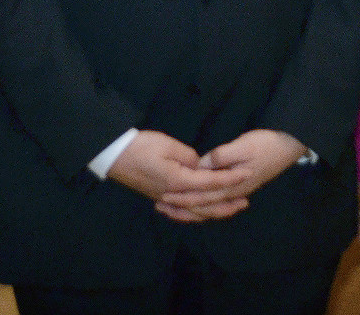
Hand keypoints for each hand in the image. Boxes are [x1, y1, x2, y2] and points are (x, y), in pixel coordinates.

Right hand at [109, 130, 241, 218]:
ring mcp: (164, 198)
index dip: (230, 178)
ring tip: (229, 209)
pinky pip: (180, 211)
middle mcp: (173, 195)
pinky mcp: (158, 197)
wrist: (113, 156)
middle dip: (226, 203)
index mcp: (177, 181)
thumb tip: (200, 165)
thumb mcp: (167, 145)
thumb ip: (189, 156)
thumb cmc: (140, 147)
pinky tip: (199, 214)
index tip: (247, 174)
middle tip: (245, 201)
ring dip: (212, 212)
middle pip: (204, 204)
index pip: (210, 183)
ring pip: (193, 211)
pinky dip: (192, 214)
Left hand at [154, 129, 307, 222]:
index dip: (183, 197)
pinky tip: (196, 198)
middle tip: (160, 205)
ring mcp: (237, 190)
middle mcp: (234, 193)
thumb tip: (201, 166)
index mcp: (233, 185)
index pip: (203, 197)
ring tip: (172, 206)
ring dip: (191, 207)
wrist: (289, 145)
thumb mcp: (243, 146)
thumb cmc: (266, 144)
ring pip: (210, 206)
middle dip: (182, 206)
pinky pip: (216, 200)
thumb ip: (221, 157)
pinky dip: (203, 203)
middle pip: (204, 205)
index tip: (164, 196)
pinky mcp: (239, 185)